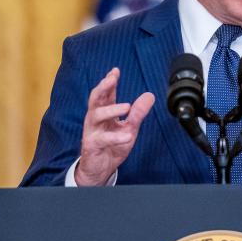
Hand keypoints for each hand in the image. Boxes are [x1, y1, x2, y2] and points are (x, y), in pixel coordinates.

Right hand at [74, 68, 154, 185]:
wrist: (101, 169)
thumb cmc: (112, 146)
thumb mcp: (129, 128)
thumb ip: (138, 113)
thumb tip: (149, 95)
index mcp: (104, 113)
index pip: (106, 94)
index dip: (110, 81)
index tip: (115, 71)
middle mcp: (96, 119)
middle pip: (95, 99)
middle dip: (102, 87)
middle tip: (112, 79)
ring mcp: (92, 131)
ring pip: (96, 116)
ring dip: (111, 109)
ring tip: (126, 106)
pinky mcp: (92, 145)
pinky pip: (103, 139)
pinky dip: (116, 137)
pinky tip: (127, 136)